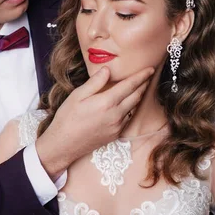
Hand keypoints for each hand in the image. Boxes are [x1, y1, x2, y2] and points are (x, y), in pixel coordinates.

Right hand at [36, 65, 154, 178]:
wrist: (64, 145)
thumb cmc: (67, 118)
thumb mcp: (77, 95)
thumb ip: (95, 82)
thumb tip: (108, 70)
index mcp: (107, 102)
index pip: (130, 85)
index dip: (141, 76)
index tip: (150, 69)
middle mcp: (116, 115)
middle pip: (136, 96)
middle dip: (143, 85)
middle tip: (148, 76)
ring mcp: (117, 126)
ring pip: (133, 108)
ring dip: (138, 96)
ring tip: (140, 87)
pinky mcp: (116, 134)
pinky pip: (128, 118)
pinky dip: (130, 109)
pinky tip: (127, 104)